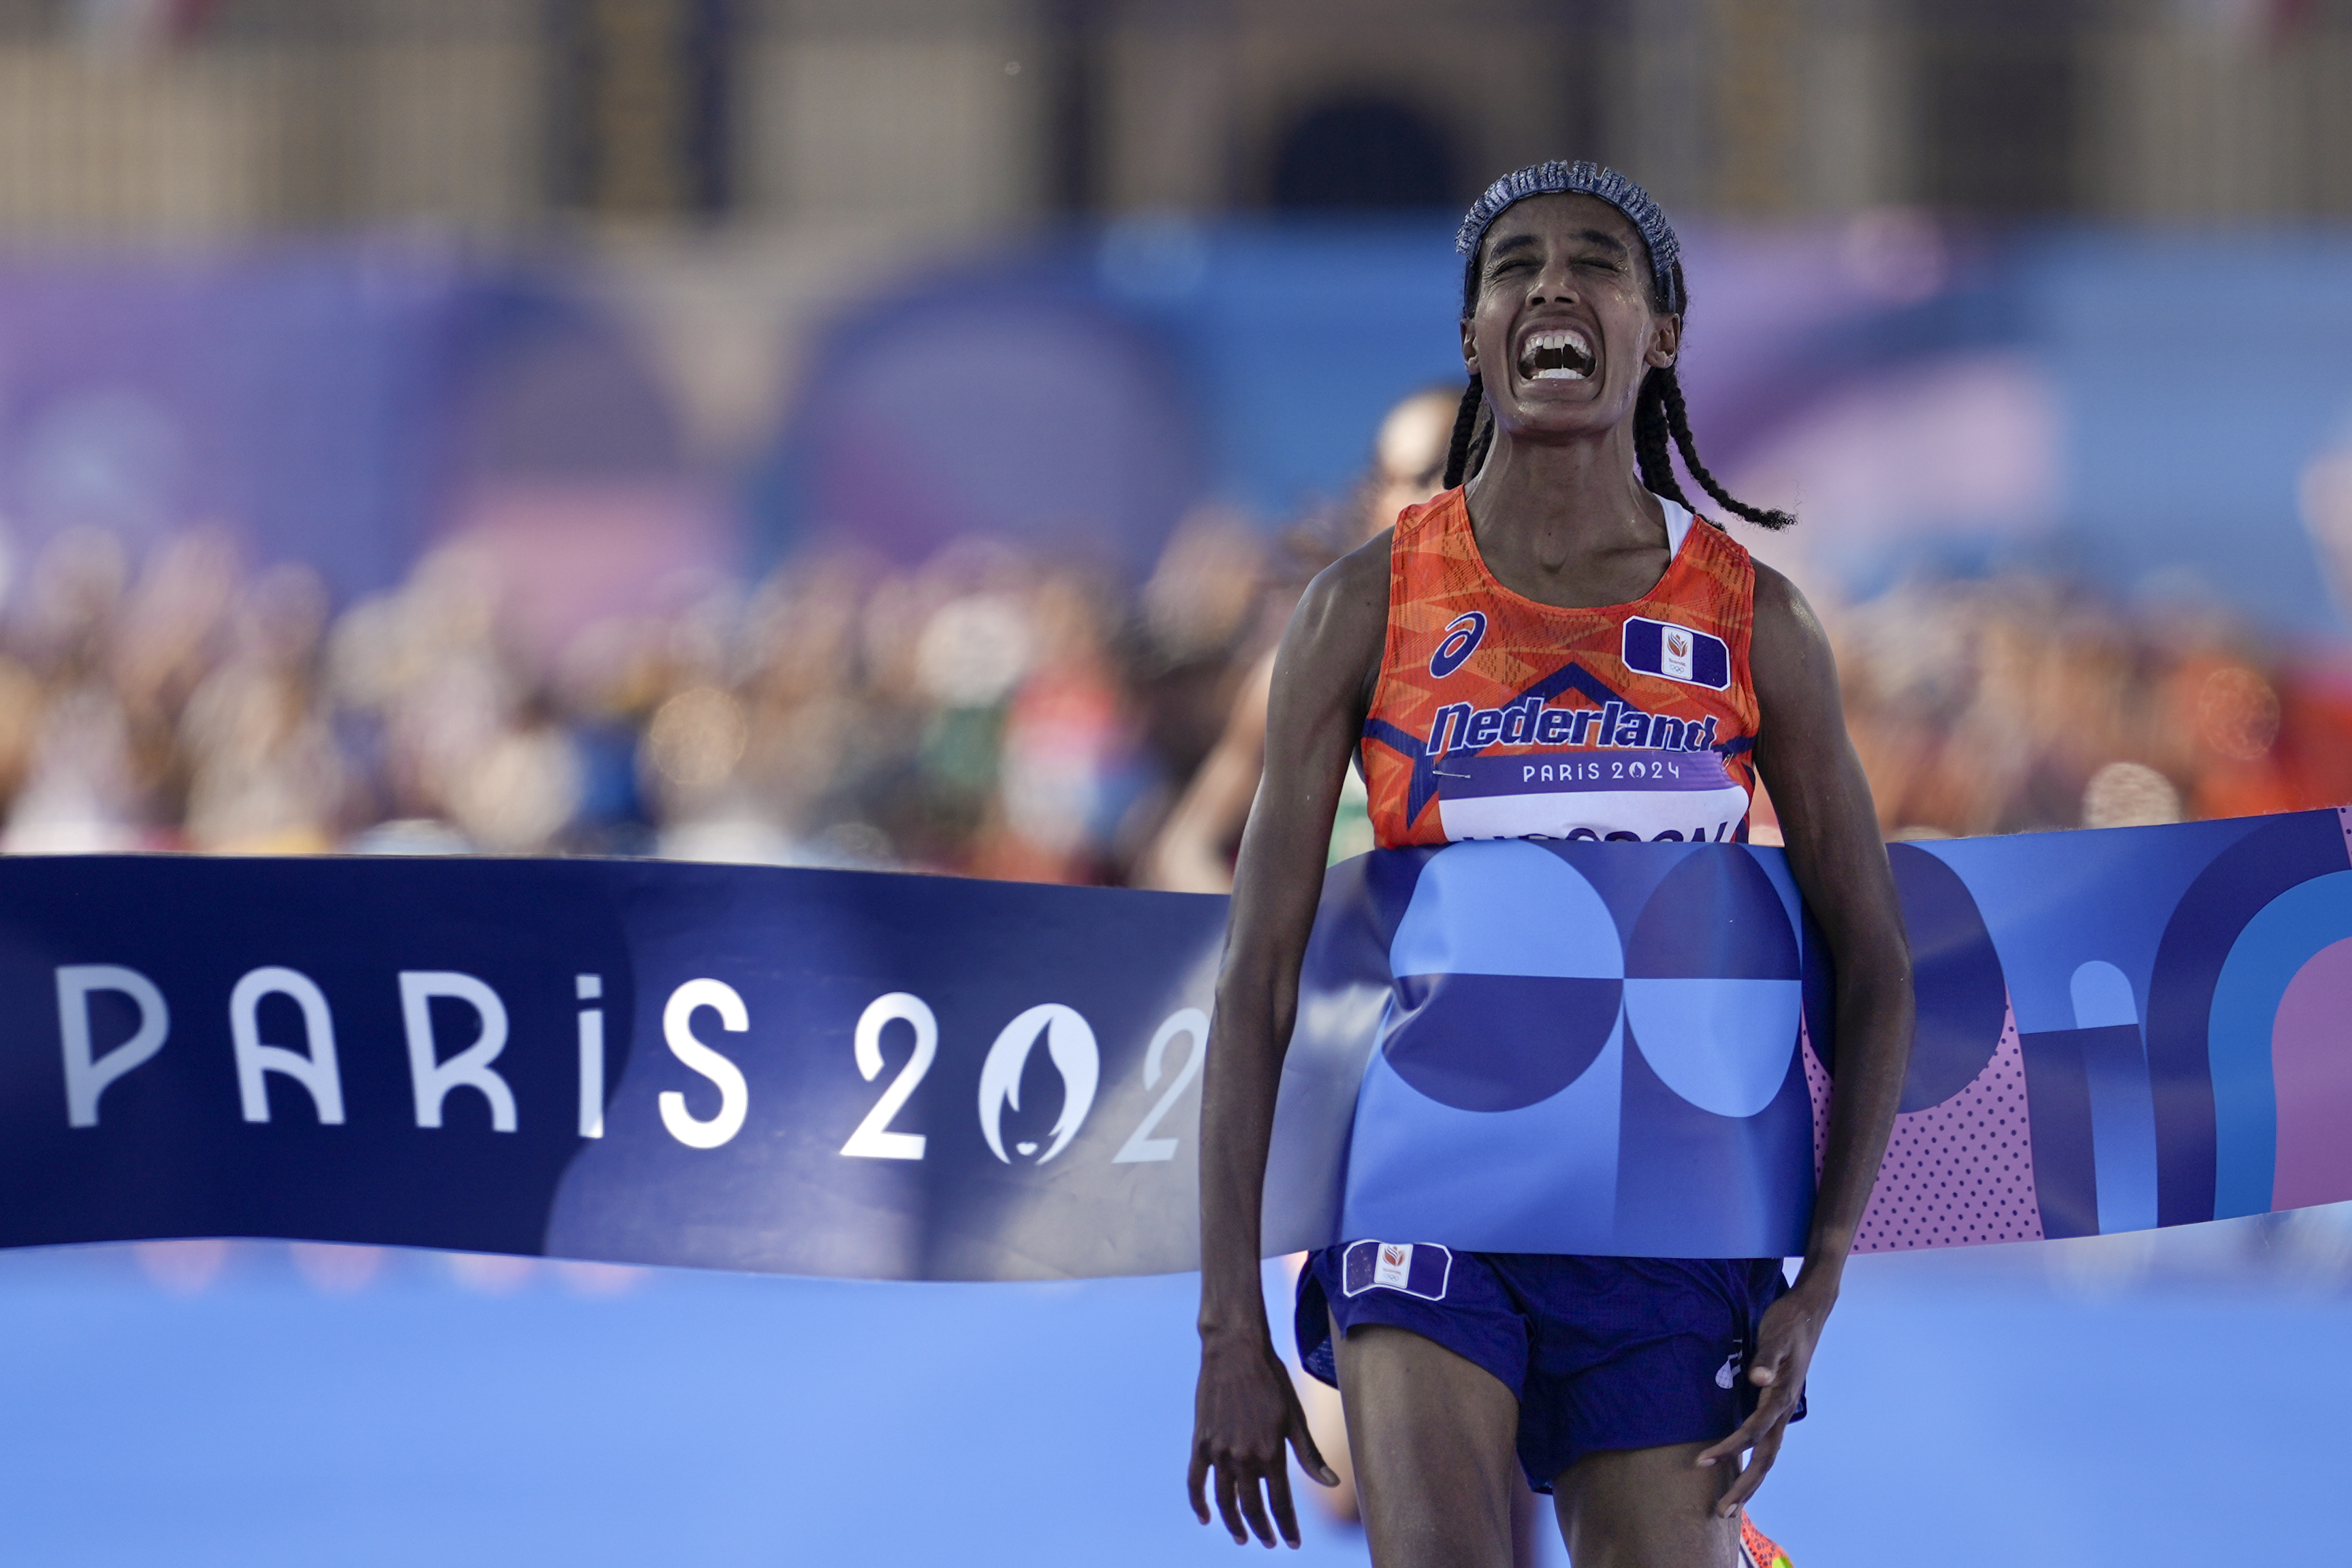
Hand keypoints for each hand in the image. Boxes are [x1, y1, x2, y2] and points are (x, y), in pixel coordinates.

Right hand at [1188, 1333, 1338, 1547]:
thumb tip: (1333, 1484)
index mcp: (1271, 1453)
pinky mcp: (1200, 1442)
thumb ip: (1310, 1455)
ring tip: (1243, 1538)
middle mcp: (1243, 1457)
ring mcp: (1218, 1451)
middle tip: (1271, 1543)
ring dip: (1235, 1525)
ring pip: (1225, 1501)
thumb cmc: (1272, 1380)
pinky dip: (1199, 1504)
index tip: (1292, 1543)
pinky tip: (1206, 1517)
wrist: (1235, 1350)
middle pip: (1252, 1508)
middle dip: (1264, 1530)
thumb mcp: (1295, 1416)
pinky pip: (1195, 1482)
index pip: (1280, 1504)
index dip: (1287, 1527)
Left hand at [1696, 1273, 1835, 1516]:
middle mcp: (1784, 1409)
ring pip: (1768, 1454)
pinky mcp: (1778, 1403)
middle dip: (1744, 1485)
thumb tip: (1759, 1378)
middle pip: (1765, 1458)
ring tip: (1730, 1502)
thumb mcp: (1775, 1333)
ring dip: (1749, 1479)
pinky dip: (1753, 1459)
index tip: (1701, 1460)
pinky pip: (1766, 1441)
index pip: (1753, 1432)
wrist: (1810, 1310)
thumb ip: (1767, 1356)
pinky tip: (1740, 1467)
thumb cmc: (1788, 1320)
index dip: (1729, 1448)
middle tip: (1721, 1511)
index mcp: (1782, 1396)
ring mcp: (1783, 1408)